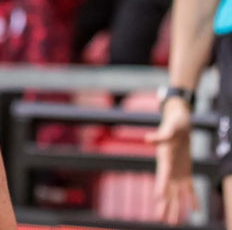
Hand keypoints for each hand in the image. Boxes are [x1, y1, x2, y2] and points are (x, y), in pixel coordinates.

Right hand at [147, 96, 196, 222]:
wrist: (179, 123)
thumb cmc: (174, 125)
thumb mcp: (169, 128)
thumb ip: (160, 135)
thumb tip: (148, 139)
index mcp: (165, 160)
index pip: (162, 176)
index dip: (160, 187)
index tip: (157, 198)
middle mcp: (170, 169)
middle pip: (167, 191)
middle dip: (166, 206)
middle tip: (163, 220)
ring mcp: (178, 172)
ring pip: (177, 194)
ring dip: (176, 208)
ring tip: (174, 223)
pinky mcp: (186, 172)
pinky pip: (190, 189)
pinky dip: (192, 200)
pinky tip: (195, 211)